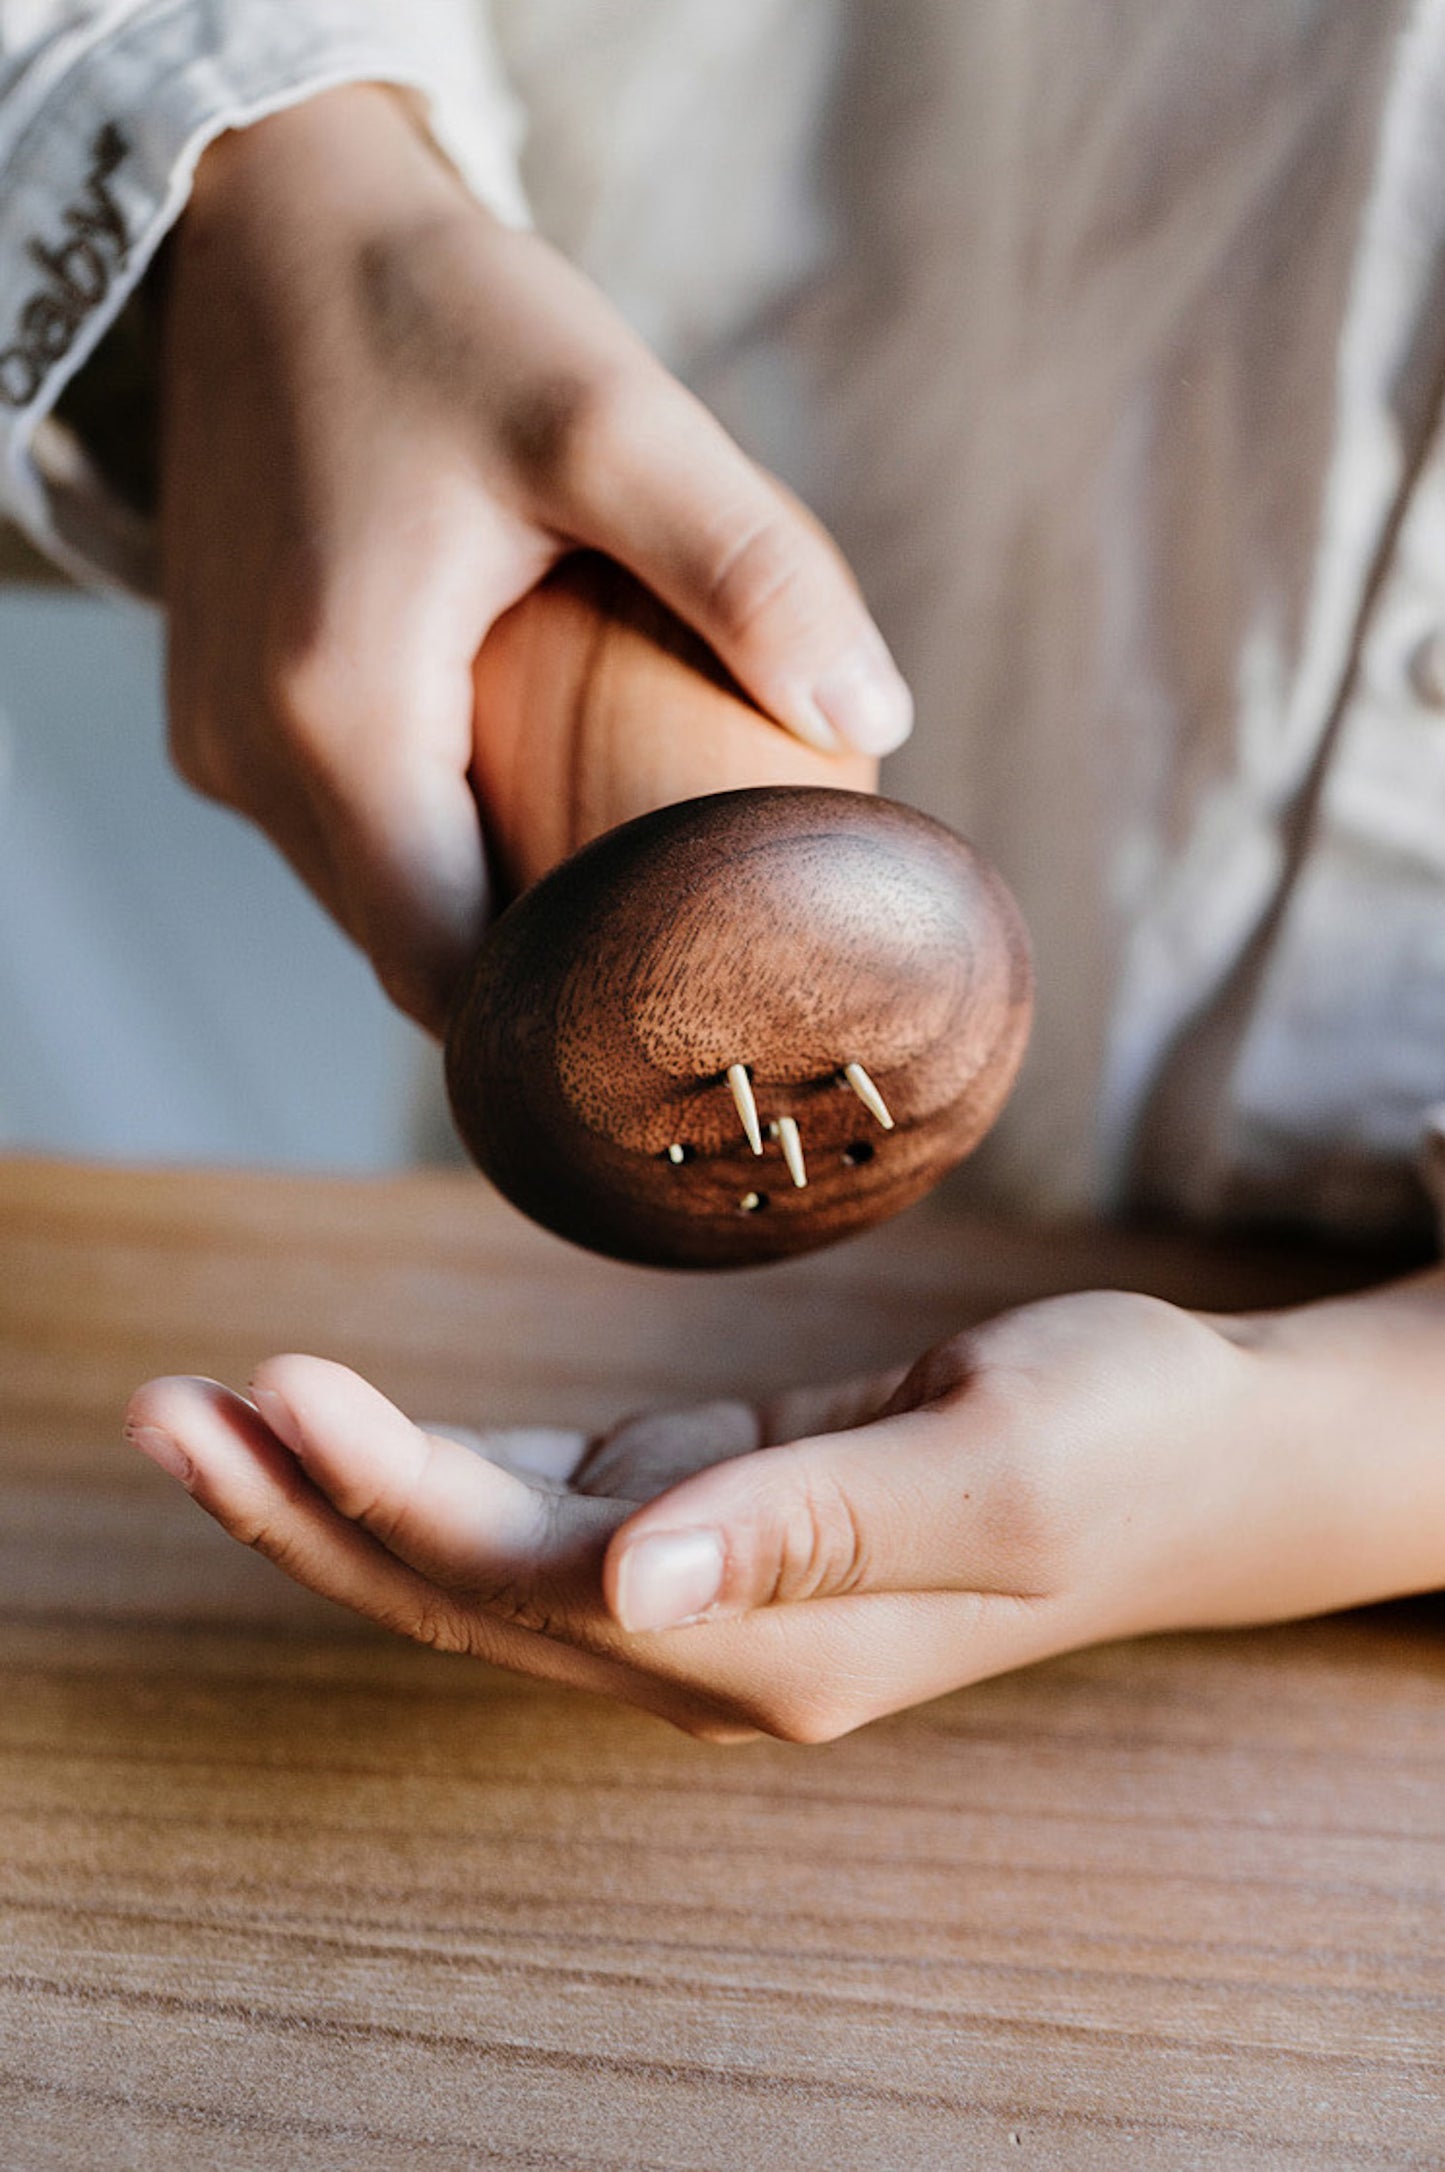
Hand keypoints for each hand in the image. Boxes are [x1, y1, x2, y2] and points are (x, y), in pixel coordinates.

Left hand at [126, 1278, 1443, 1741]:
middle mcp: (710, 1641)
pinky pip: (535, 1510)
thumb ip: (813, 1531)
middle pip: (462, 1590)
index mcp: (768, 1649)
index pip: (527, 1580)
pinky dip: (427, 1467)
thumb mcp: (993, 1469)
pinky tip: (343, 1428)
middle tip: (161, 1410)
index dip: (388, 1492)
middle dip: (303, 1505)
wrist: (1199, 1445)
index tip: (275, 1386)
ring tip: (205, 1412)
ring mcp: (702, 1588)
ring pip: (477, 1557)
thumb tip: (636, 1579)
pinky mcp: (708, 1518)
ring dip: (337, 1491)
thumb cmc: (1118, 1437)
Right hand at [159, 85, 910, 1031]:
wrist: (267, 216)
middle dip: (538, 965)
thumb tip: (871, 719)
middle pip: (411, 948)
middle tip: (672, 945)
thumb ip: (747, 568)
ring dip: (482, 897)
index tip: (670, 1015)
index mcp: (339, 718)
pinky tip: (516, 779)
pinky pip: (337, 828)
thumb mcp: (610, 414)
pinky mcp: (220, 704)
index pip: (447, 973)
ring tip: (611, 863)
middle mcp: (252, 757)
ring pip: (372, 896)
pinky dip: (428, 835)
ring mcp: (221, 738)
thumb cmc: (436, 310)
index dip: (558, 1020)